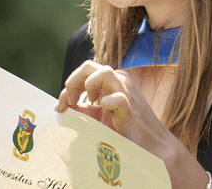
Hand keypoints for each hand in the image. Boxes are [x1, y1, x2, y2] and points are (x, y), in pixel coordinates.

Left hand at [55, 60, 169, 151]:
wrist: (151, 145)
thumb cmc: (125, 130)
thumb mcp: (100, 115)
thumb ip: (84, 107)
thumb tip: (61, 106)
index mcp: (112, 81)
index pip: (84, 71)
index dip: (68, 87)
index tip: (60, 107)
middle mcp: (120, 82)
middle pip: (89, 66)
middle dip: (73, 82)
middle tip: (70, 102)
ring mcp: (127, 93)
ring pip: (105, 72)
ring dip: (88, 87)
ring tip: (88, 105)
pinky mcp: (131, 109)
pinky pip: (117, 99)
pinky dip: (106, 104)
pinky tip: (106, 114)